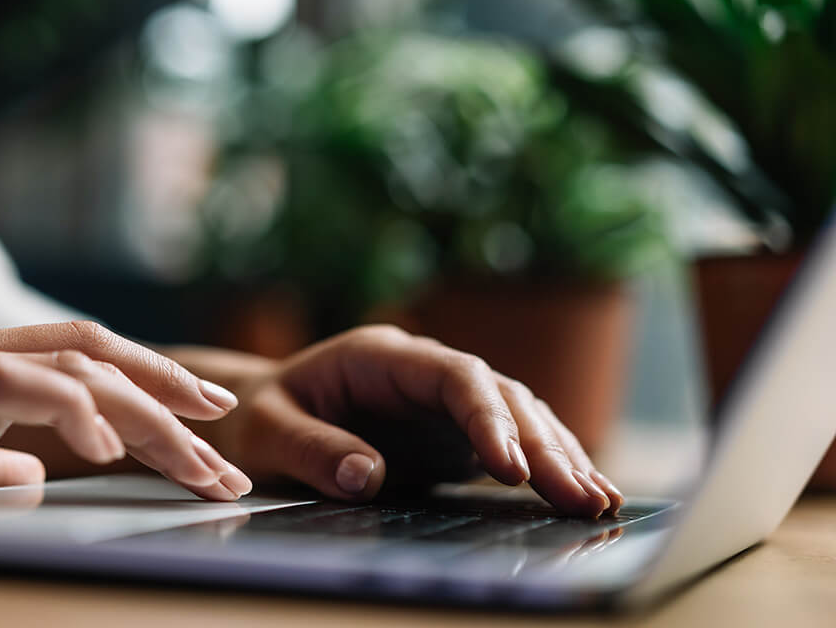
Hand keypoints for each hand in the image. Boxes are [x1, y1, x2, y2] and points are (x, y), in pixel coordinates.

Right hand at [0, 322, 251, 499]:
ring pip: (79, 369)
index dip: (150, 376)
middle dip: (171, 394)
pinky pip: (19, 388)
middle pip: (100, 358)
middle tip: (227, 431)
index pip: (85, 355)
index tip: (203, 409)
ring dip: (149, 417)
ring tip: (199, 461)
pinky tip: (110, 450)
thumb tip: (37, 474)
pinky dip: (75, 412)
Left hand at [186, 325, 623, 516]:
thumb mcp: (267, 432)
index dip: (487, 416)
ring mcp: (441, 401)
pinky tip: (580, 492)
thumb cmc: (259, 418)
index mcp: (381, 357)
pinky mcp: (450, 433)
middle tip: (579, 496)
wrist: (260, 414)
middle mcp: (422, 372)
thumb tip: (367, 477)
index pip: (453, 375)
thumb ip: (312, 449)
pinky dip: (545, 465)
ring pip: (516, 415)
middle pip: (498, 394)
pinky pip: (509, 442)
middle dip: (542, 444)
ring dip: (558, 454)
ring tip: (597, 500)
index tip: (511, 466)